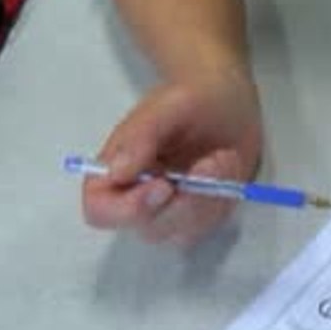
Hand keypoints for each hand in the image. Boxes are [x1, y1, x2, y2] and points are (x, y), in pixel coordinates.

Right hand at [82, 70, 262, 246]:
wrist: (227, 101)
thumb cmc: (190, 99)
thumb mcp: (167, 106)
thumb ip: (140, 136)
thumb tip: (115, 172)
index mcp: (114, 171)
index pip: (102, 211)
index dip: (128, 209)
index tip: (164, 185)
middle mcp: (138, 198)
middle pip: (151, 228)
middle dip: (188, 200)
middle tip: (211, 161)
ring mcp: (171, 210)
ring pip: (186, 229)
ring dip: (211, 196)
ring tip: (222, 155)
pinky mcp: (200, 214)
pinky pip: (213, 221)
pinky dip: (226, 195)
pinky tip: (228, 165)